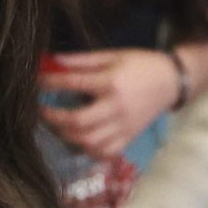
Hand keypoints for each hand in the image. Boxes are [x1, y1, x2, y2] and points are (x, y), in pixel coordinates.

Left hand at [41, 49, 182, 159]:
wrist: (171, 81)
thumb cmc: (140, 65)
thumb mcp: (112, 55)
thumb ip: (81, 60)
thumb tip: (51, 61)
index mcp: (111, 82)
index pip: (73, 84)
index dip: (50, 83)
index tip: (36, 81)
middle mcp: (116, 108)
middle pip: (78, 121)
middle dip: (53, 118)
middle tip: (40, 111)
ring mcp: (123, 127)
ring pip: (88, 141)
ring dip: (66, 135)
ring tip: (56, 124)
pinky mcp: (129, 139)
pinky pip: (103, 152)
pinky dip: (86, 148)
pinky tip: (78, 138)